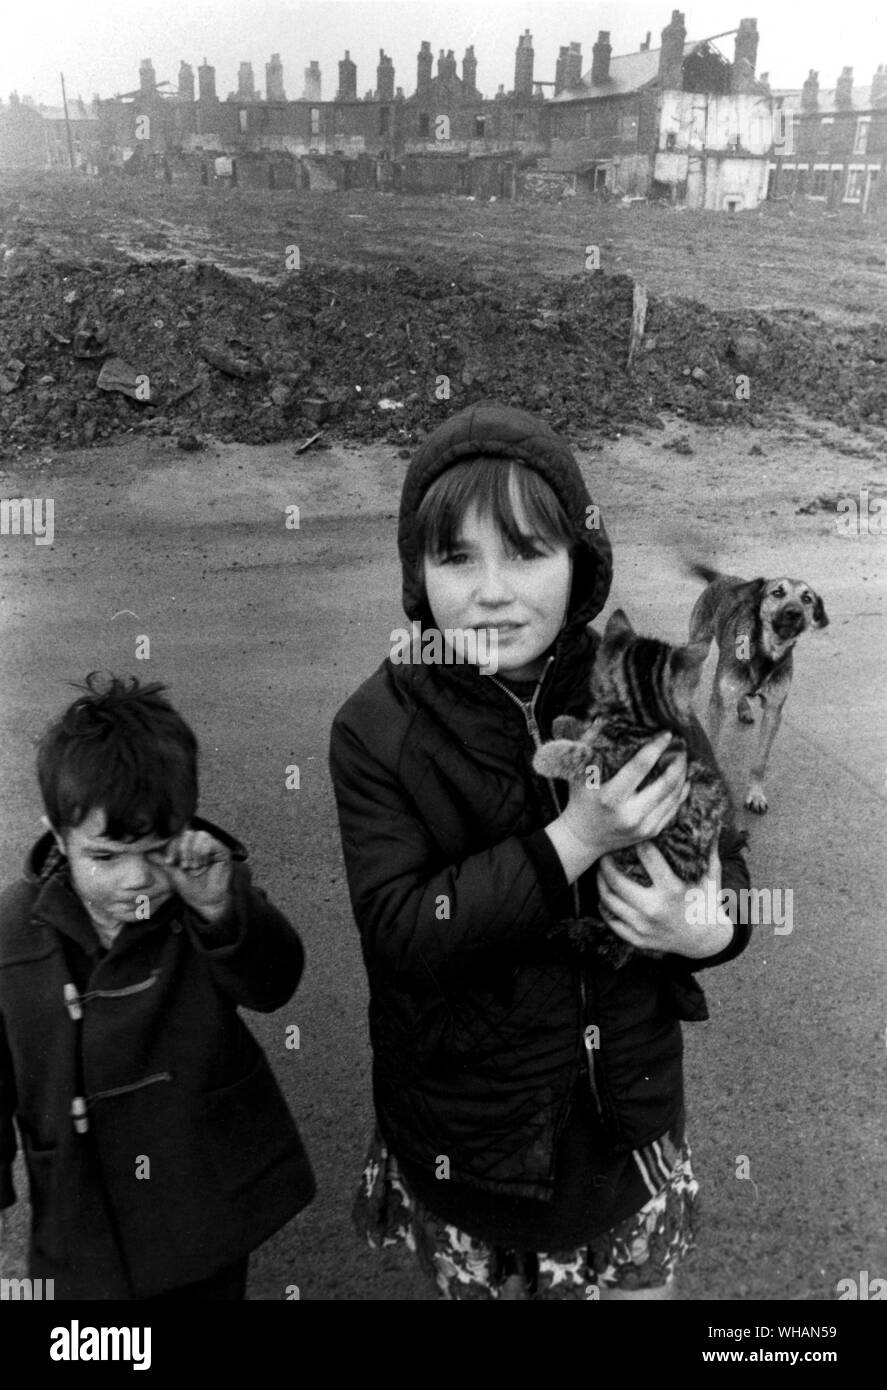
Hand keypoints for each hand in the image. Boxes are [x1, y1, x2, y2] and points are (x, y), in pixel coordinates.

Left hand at [154, 827, 232, 923]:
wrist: (205, 902)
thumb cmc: (191, 889)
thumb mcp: (173, 873)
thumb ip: (162, 861)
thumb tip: (147, 852)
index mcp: (190, 848)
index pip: (179, 836)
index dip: (172, 846)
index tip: (169, 861)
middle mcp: (202, 846)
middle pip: (189, 833)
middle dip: (183, 849)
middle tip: (184, 866)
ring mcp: (213, 847)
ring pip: (200, 835)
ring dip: (193, 851)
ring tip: (193, 866)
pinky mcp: (223, 851)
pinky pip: (211, 841)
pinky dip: (203, 852)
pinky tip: (202, 864)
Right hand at [563, 733, 688, 860]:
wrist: (583, 839)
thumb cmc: (580, 800)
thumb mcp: (578, 774)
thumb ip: (589, 744)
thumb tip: (603, 718)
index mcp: (610, 797)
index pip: (640, 767)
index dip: (656, 748)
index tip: (667, 734)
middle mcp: (629, 814)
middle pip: (666, 783)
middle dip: (677, 762)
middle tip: (681, 746)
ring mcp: (643, 826)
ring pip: (674, 797)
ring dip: (683, 775)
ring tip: (683, 759)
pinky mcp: (651, 833)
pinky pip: (674, 810)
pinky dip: (681, 793)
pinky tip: (684, 780)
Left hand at [597, 839, 732, 958]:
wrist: (707, 941)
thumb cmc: (707, 902)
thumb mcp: (711, 875)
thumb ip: (708, 848)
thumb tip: (711, 820)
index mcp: (673, 889)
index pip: (647, 856)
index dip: (636, 840)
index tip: (630, 832)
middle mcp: (655, 908)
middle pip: (617, 880)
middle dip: (606, 862)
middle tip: (604, 851)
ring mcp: (644, 926)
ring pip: (609, 900)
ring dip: (600, 881)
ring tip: (600, 869)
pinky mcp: (638, 939)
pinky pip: (611, 921)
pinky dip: (604, 906)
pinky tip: (605, 894)